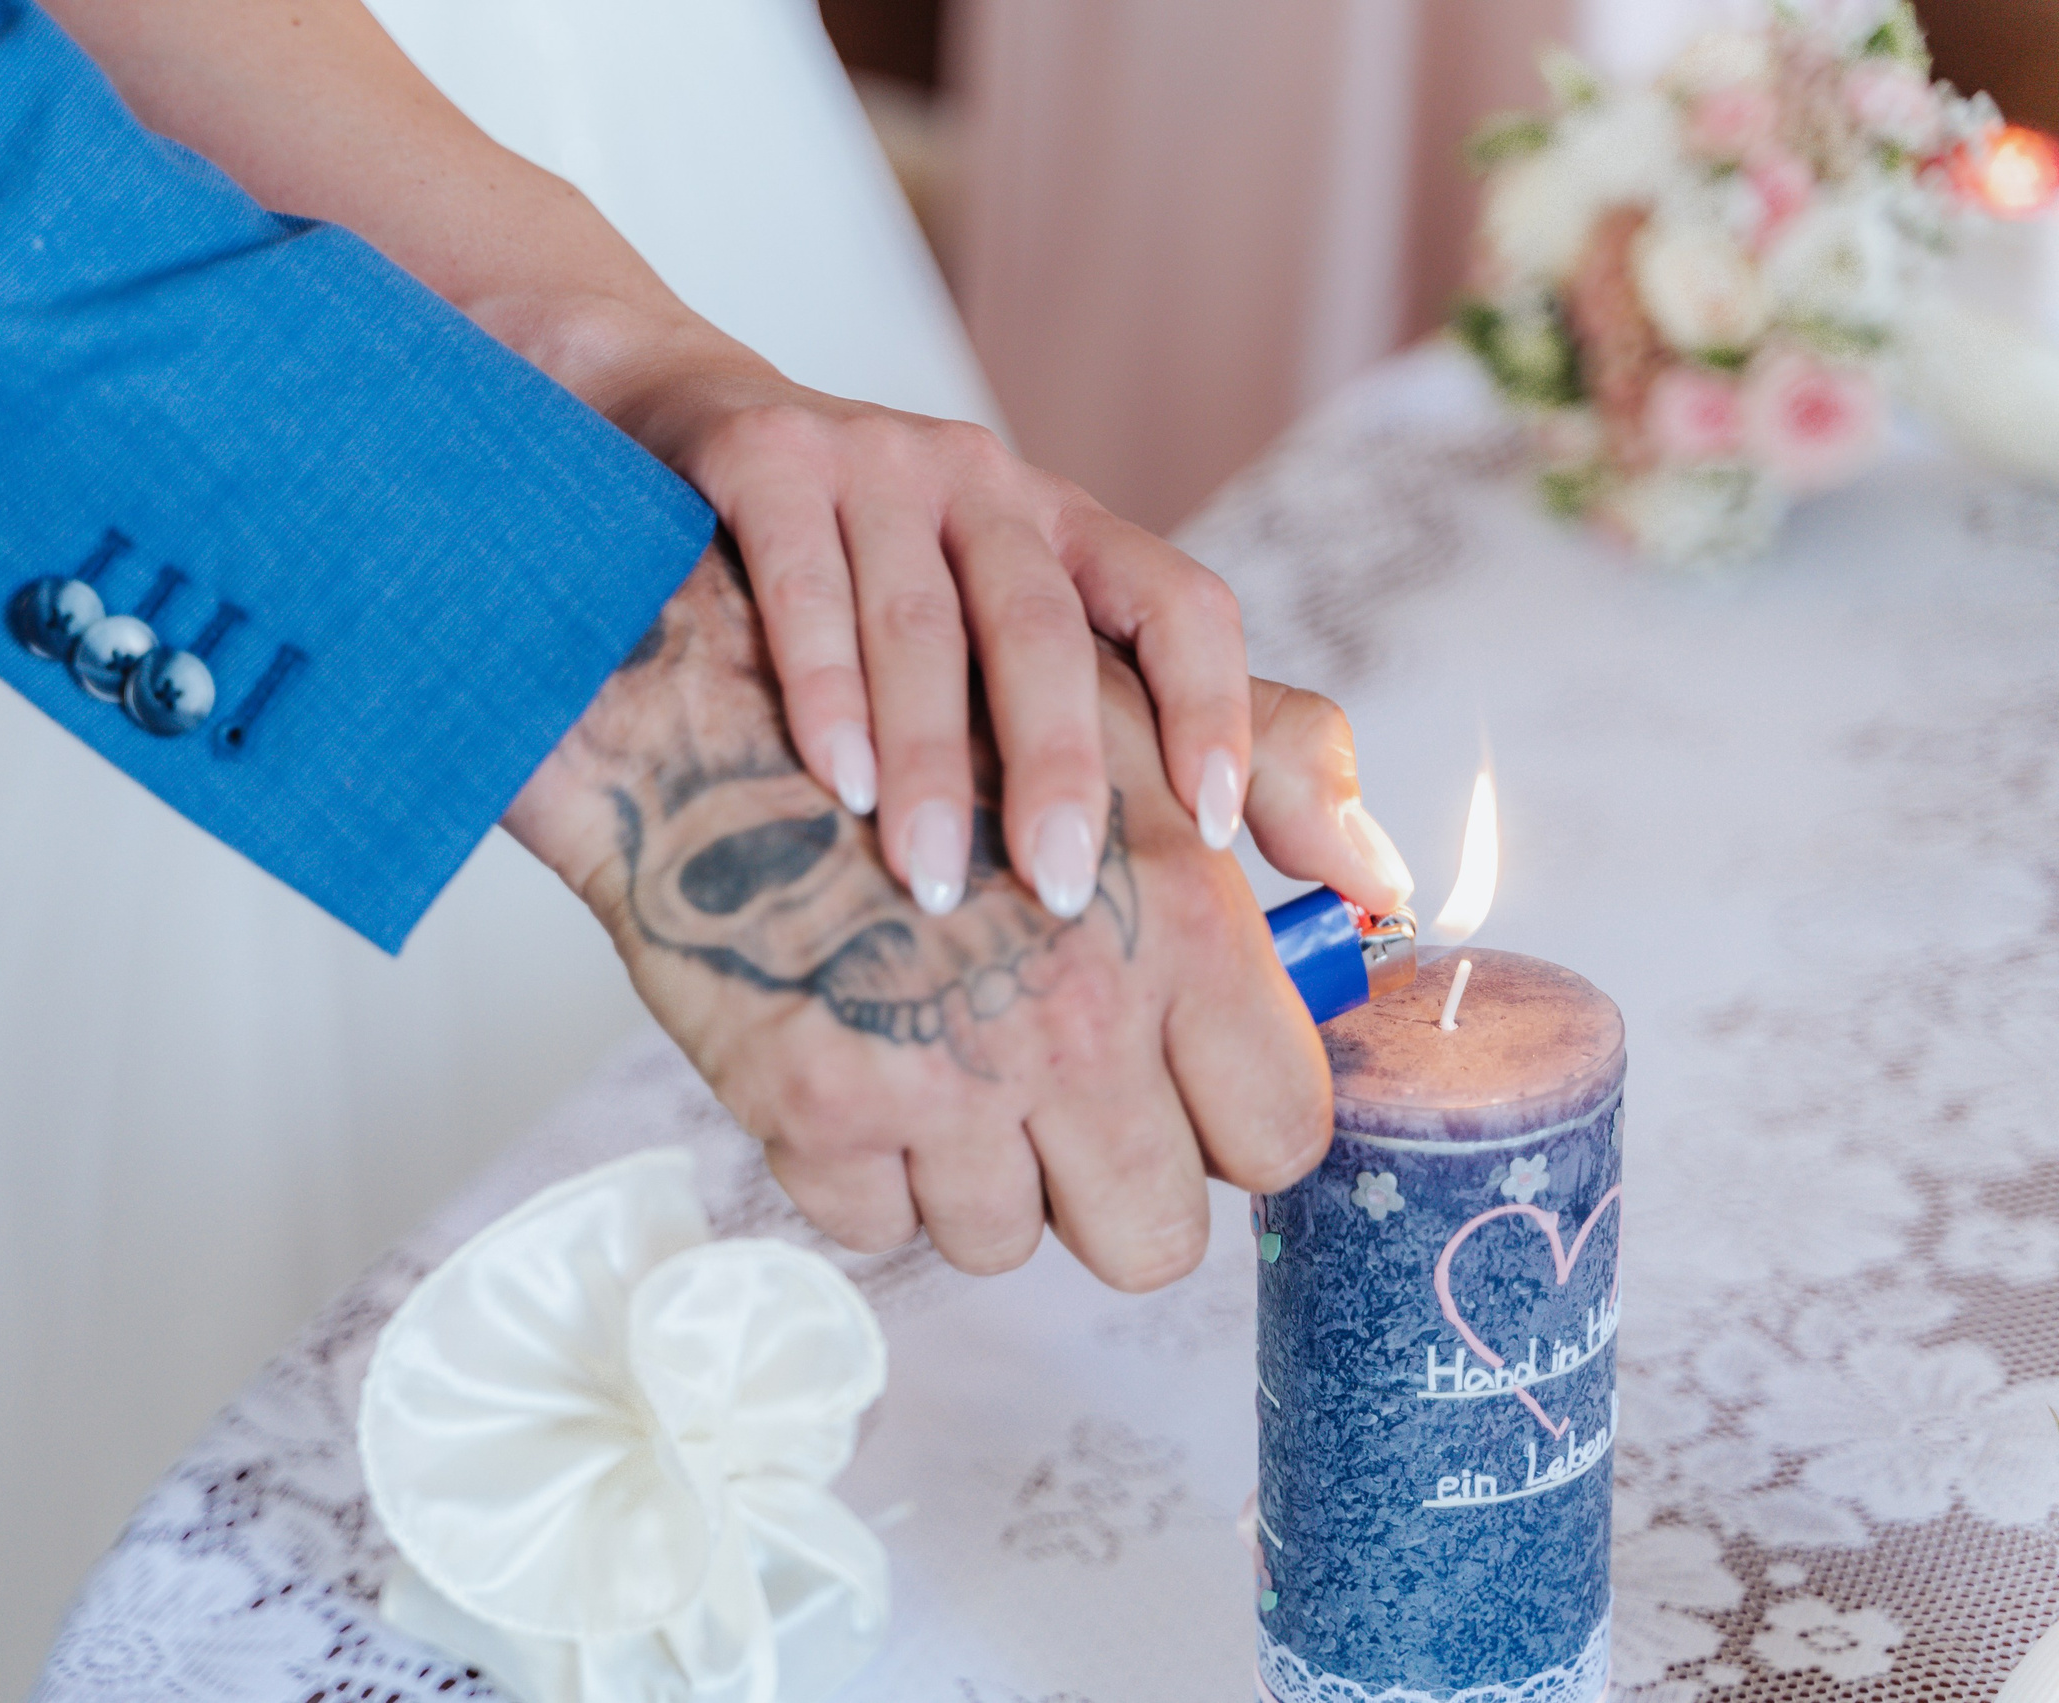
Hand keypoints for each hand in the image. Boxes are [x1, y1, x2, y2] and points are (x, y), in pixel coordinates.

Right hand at [506, 545, 1394, 1291]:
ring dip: (981, 1182)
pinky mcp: (812, 1113)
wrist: (691, 702)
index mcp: (1184, 924)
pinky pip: (878, 1231)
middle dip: (1118, 1197)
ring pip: (1006, 1246)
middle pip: (1154, 1240)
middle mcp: (1077, 1017)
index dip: (1235, 1127)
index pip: (1280, 1133)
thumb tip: (1387, 888)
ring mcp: (940, 1078)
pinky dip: (867, 1175)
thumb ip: (1282, 764)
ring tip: (946, 1076)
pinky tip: (858, 1072)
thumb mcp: (1123, 692)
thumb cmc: (926, 692)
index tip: (1188, 1096)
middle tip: (1072, 1128)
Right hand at [607, 355, 1399, 919]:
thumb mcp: (1014, 641)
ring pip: (921, 616)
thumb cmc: (863, 589)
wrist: (672, 435)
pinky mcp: (763, 460)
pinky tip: (831, 779)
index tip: (1215, 830)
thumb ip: (1187, 741)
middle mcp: (987, 484)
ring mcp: (872, 463)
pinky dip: (819, 684)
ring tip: (928, 877)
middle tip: (1063, 893)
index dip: (1213, 708)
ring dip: (934, 754)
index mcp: (1065, 533)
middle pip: (1047, 622)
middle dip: (1061, 763)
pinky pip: (802, 578)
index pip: (1178, 600)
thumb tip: (1375, 882)